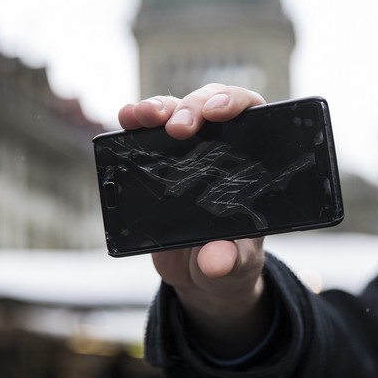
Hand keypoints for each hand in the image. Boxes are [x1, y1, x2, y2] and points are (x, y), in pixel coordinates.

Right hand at [119, 84, 271, 356]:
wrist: (203, 275)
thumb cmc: (232, 260)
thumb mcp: (236, 265)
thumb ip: (229, 261)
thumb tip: (215, 260)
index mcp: (252, 162)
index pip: (252, 114)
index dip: (235, 102)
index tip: (217, 112)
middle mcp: (221, 147)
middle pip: (209, 105)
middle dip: (192, 106)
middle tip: (179, 127)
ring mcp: (187, 152)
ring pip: (174, 111)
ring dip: (159, 107)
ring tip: (145, 117)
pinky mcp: (157, 164)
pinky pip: (144, 133)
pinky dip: (134, 121)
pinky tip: (126, 120)